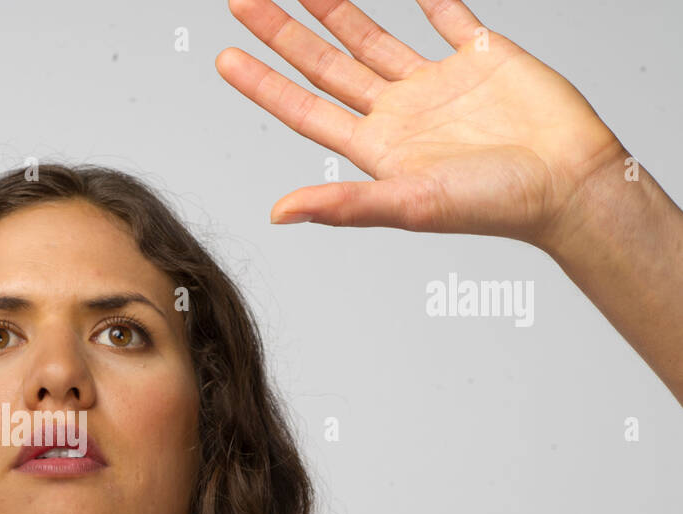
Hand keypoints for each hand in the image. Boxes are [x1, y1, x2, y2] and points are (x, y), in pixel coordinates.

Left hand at [215, 0, 628, 248]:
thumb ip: (343, 204)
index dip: (262, 84)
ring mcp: (437, 84)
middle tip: (243, 0)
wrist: (570, 183)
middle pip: (326, 65)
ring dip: (334, 8)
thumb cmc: (496, 206)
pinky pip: (445, 13)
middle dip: (283, 34)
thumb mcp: (410, 205)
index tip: (224, 56)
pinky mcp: (480, 56)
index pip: (304, 109)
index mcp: (377, 148)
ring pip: (372, 36)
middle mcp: (399, 114)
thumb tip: (278, 212)